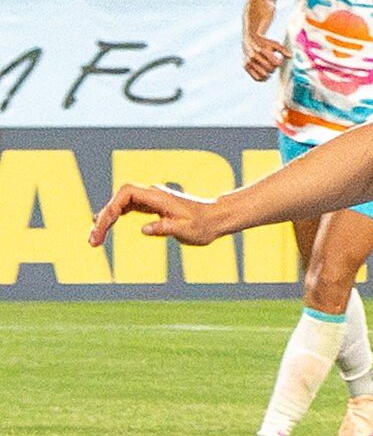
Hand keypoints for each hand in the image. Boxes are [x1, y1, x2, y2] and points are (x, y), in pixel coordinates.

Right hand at [89, 180, 226, 252]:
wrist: (216, 218)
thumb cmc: (204, 225)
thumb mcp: (187, 230)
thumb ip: (165, 228)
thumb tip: (143, 229)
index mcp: (158, 197)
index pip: (125, 195)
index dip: (110, 209)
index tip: (101, 227)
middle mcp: (152, 194)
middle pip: (118, 199)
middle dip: (103, 218)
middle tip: (92, 242)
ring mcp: (151, 199)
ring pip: (120, 204)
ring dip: (106, 219)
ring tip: (93, 240)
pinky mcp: (152, 206)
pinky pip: (127, 208)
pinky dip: (115, 216)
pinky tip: (103, 226)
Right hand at [242, 30, 287, 81]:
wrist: (249, 39)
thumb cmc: (264, 42)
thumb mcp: (274, 44)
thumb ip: (283, 50)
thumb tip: (290, 57)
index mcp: (263, 50)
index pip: (275, 63)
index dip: (279, 63)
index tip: (279, 60)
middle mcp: (255, 56)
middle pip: (270, 69)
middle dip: (274, 68)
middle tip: (273, 64)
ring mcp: (249, 61)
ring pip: (263, 75)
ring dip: (269, 74)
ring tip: (269, 69)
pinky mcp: (246, 66)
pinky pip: (256, 78)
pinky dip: (262, 79)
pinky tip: (264, 74)